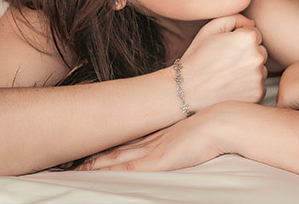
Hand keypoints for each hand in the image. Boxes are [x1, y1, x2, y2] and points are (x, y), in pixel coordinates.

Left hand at [77, 108, 221, 171]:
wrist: (224, 122)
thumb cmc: (218, 125)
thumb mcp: (199, 128)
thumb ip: (188, 133)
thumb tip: (187, 137)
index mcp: (162, 133)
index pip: (130, 141)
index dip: (112, 144)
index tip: (96, 146)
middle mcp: (153, 140)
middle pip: (118, 148)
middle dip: (97, 155)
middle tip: (75, 159)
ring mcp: (154, 149)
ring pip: (117, 158)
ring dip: (97, 164)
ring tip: (77, 169)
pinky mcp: (158, 160)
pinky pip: (129, 169)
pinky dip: (111, 172)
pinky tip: (97, 176)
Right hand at [179, 14, 267, 110]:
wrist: (187, 89)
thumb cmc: (197, 57)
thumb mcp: (210, 29)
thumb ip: (234, 18)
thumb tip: (252, 23)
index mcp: (248, 38)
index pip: (255, 33)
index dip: (240, 39)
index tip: (227, 48)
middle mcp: (257, 57)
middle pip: (261, 51)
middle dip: (248, 54)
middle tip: (226, 61)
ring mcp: (259, 77)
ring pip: (260, 68)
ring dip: (250, 70)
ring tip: (228, 73)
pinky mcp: (258, 94)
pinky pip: (259, 85)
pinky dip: (249, 85)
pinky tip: (232, 85)